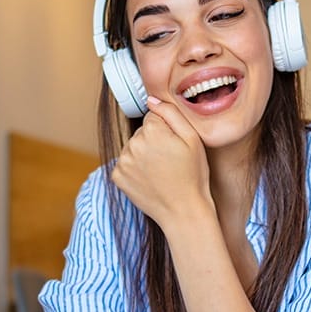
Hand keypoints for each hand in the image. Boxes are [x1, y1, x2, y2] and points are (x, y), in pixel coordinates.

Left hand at [110, 97, 211, 228]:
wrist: (183, 211)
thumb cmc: (193, 176)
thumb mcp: (192, 139)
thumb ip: (171, 113)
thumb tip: (151, 100)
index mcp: (151, 130)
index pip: (154, 118)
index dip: (167, 131)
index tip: (175, 147)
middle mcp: (133, 143)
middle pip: (142, 133)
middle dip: (154, 142)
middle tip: (170, 162)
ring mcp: (123, 161)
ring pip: (133, 148)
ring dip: (143, 156)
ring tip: (161, 172)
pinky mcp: (117, 176)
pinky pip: (125, 164)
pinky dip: (135, 170)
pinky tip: (149, 180)